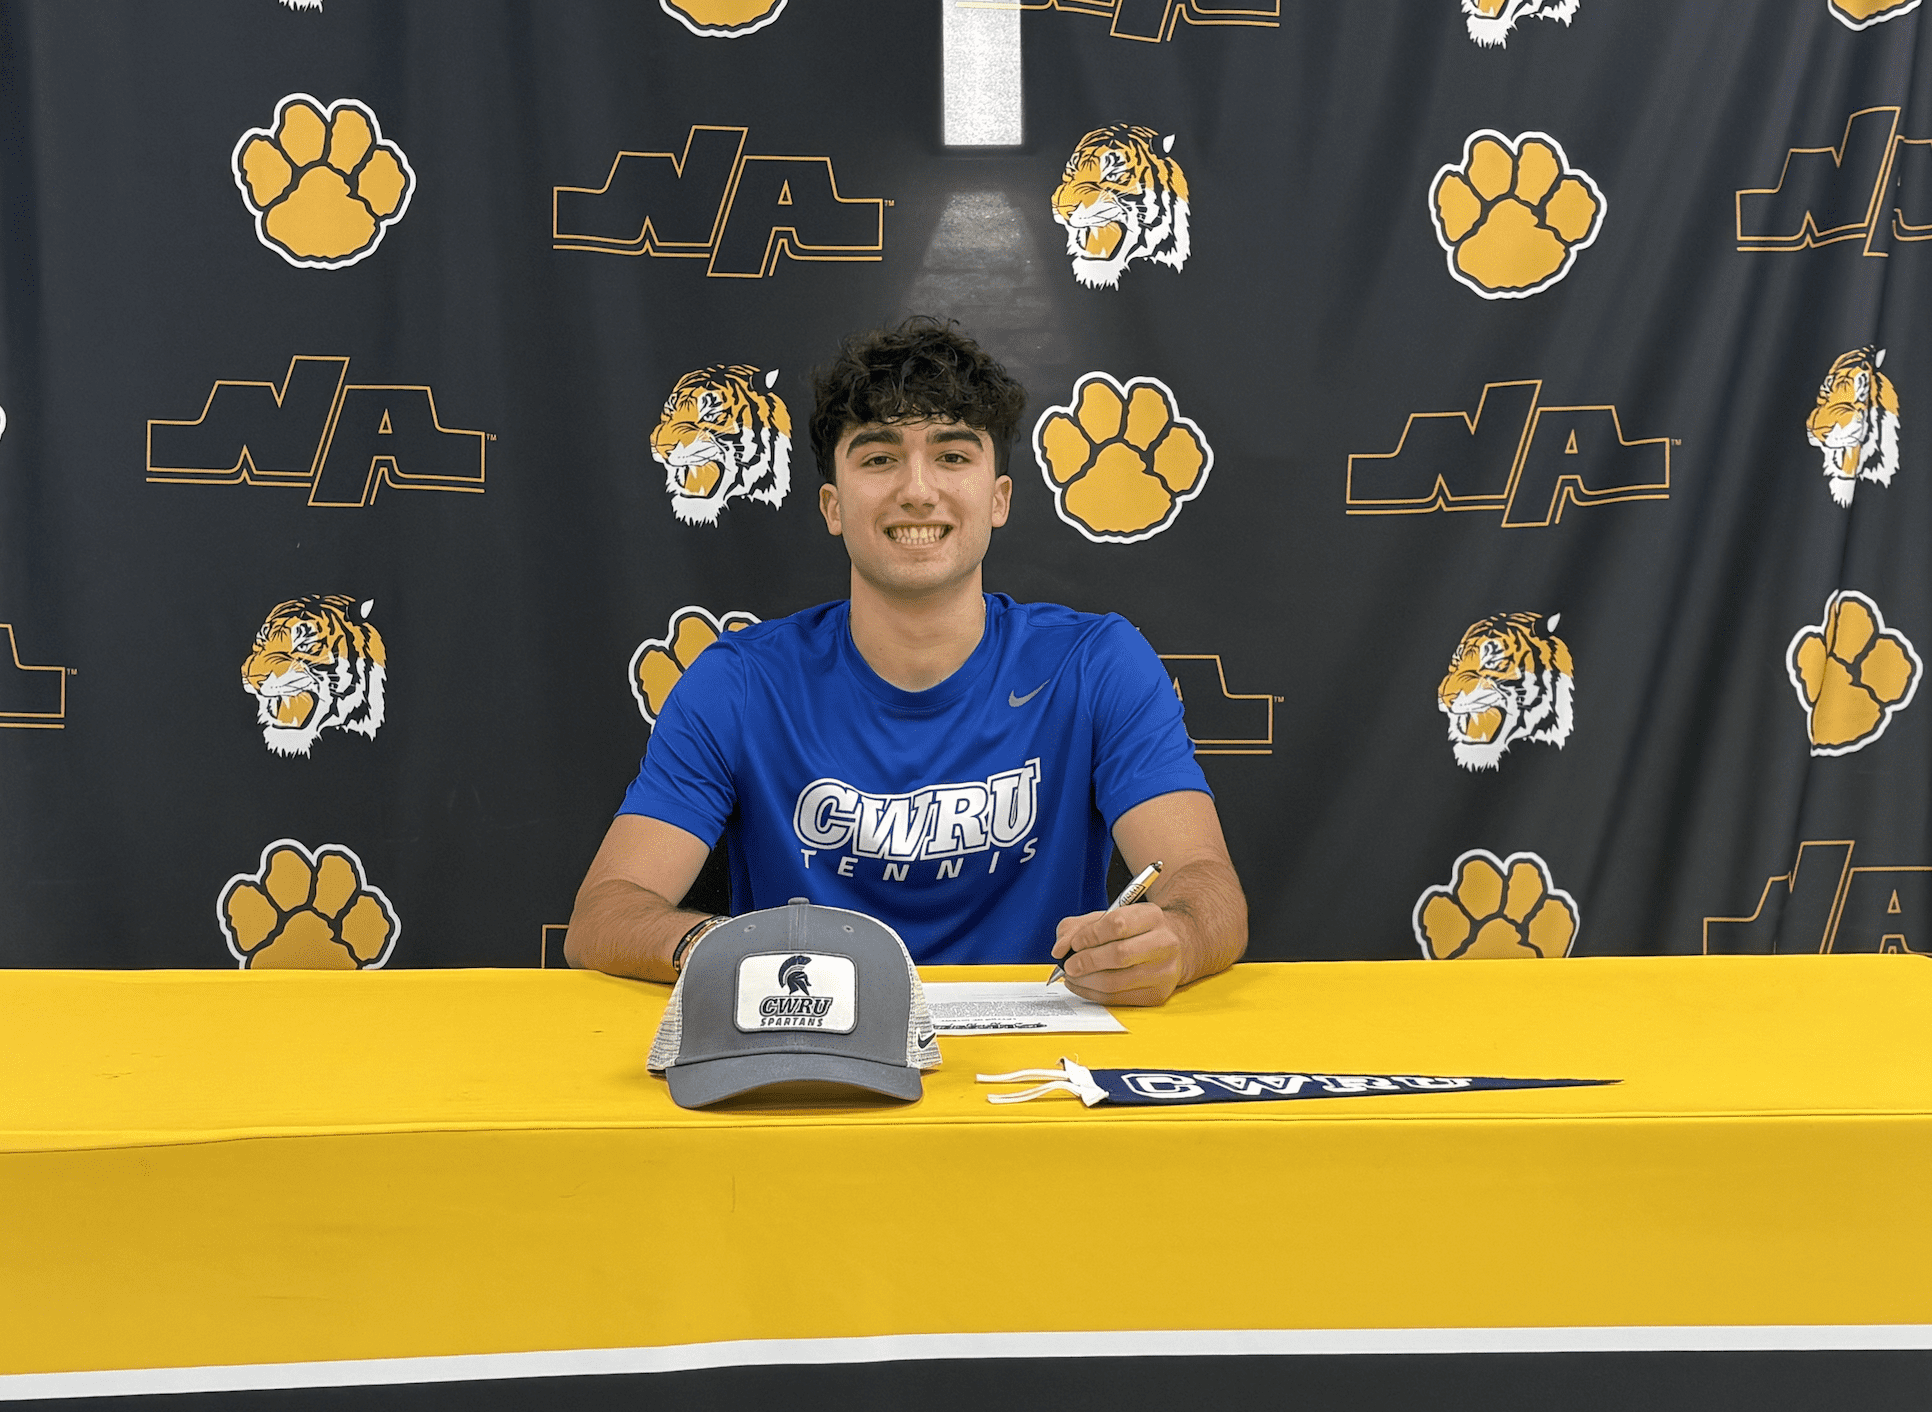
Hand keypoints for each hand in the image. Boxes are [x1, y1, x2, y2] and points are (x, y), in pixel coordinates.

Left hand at [1050, 901, 1188, 1006]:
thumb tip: (1060, 949)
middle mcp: (1164, 943)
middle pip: (1118, 955)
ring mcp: (1164, 972)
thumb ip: (1078, 927)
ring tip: (1072, 975)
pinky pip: (1117, 999)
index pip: (1117, 925)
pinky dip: (1093, 994)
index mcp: (1152, 916)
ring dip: (1085, 981)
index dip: (1089, 936)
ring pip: (1115, 982)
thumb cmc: (1134, 931)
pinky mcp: (1157, 995)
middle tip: (1068, 964)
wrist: (1170, 948)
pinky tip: (1084, 985)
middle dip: (1086, 961)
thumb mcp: (1108, 917)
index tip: (1074, 944)